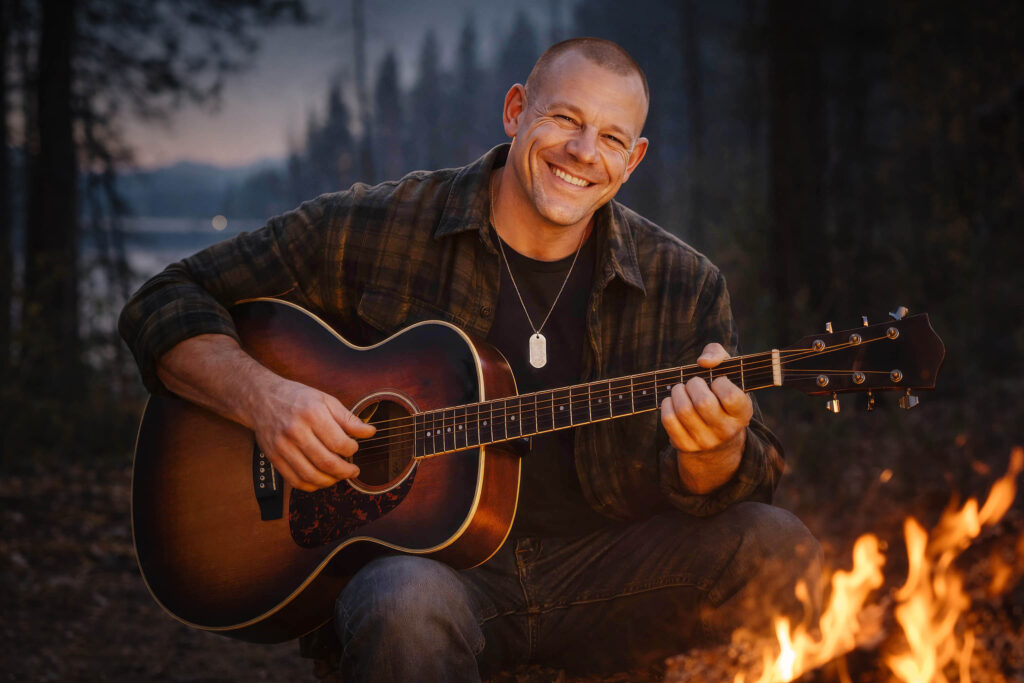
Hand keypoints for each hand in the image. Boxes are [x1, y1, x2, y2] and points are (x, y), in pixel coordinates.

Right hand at [248, 377, 375, 491]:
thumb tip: (370, 432)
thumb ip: (348, 418)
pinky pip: (295, 481)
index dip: (352, 450)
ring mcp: (282, 447)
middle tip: (353, 470)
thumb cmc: (297, 398)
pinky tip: (321, 479)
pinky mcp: (274, 458)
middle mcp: (295, 432)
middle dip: (346, 471)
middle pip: (327, 463)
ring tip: (339, 476)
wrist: (261, 398)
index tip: (354, 448)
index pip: (339, 443)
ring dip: (331, 481)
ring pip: (311, 476)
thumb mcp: (325, 400)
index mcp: (311, 414)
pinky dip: (312, 485)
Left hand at [660, 343, 752, 491]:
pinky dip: (667, 404)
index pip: (730, 396)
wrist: (716, 438)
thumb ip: (718, 354)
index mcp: (743, 413)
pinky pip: (669, 420)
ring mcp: (706, 441)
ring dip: (677, 392)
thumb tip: (703, 361)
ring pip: (684, 410)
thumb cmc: (720, 394)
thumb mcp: (727, 372)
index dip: (719, 383)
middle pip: (703, 402)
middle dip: (693, 385)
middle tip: (693, 383)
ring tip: (681, 389)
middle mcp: (727, 430)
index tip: (716, 382)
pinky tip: (672, 401)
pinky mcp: (685, 446)